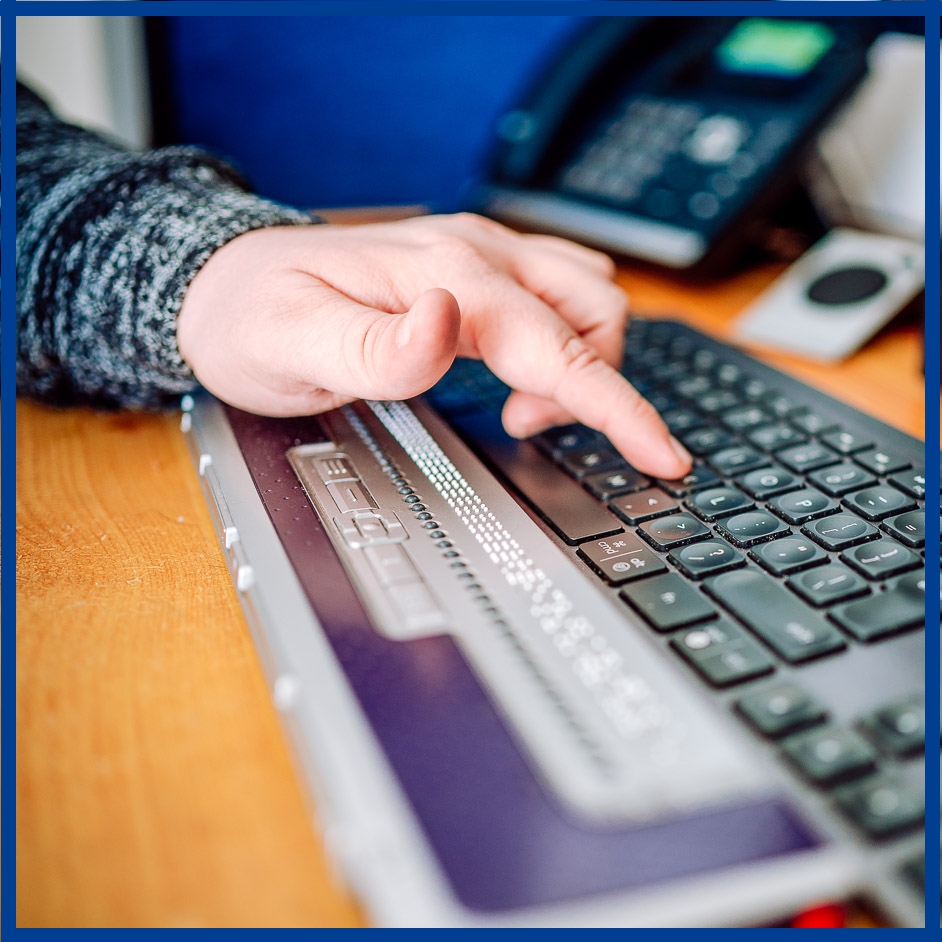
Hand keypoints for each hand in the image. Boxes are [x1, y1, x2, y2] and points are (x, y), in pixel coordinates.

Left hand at [177, 213, 691, 477]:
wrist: (225, 284)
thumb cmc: (252, 318)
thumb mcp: (294, 344)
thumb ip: (376, 348)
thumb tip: (447, 328)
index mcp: (444, 277)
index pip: (555, 347)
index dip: (619, 406)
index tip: (663, 454)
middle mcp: (472, 255)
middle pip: (593, 311)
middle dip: (593, 384)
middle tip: (525, 432)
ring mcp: (475, 256)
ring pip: (584, 296)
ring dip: (580, 359)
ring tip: (519, 408)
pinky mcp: (469, 270)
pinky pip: (553, 292)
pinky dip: (562, 337)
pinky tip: (518, 370)